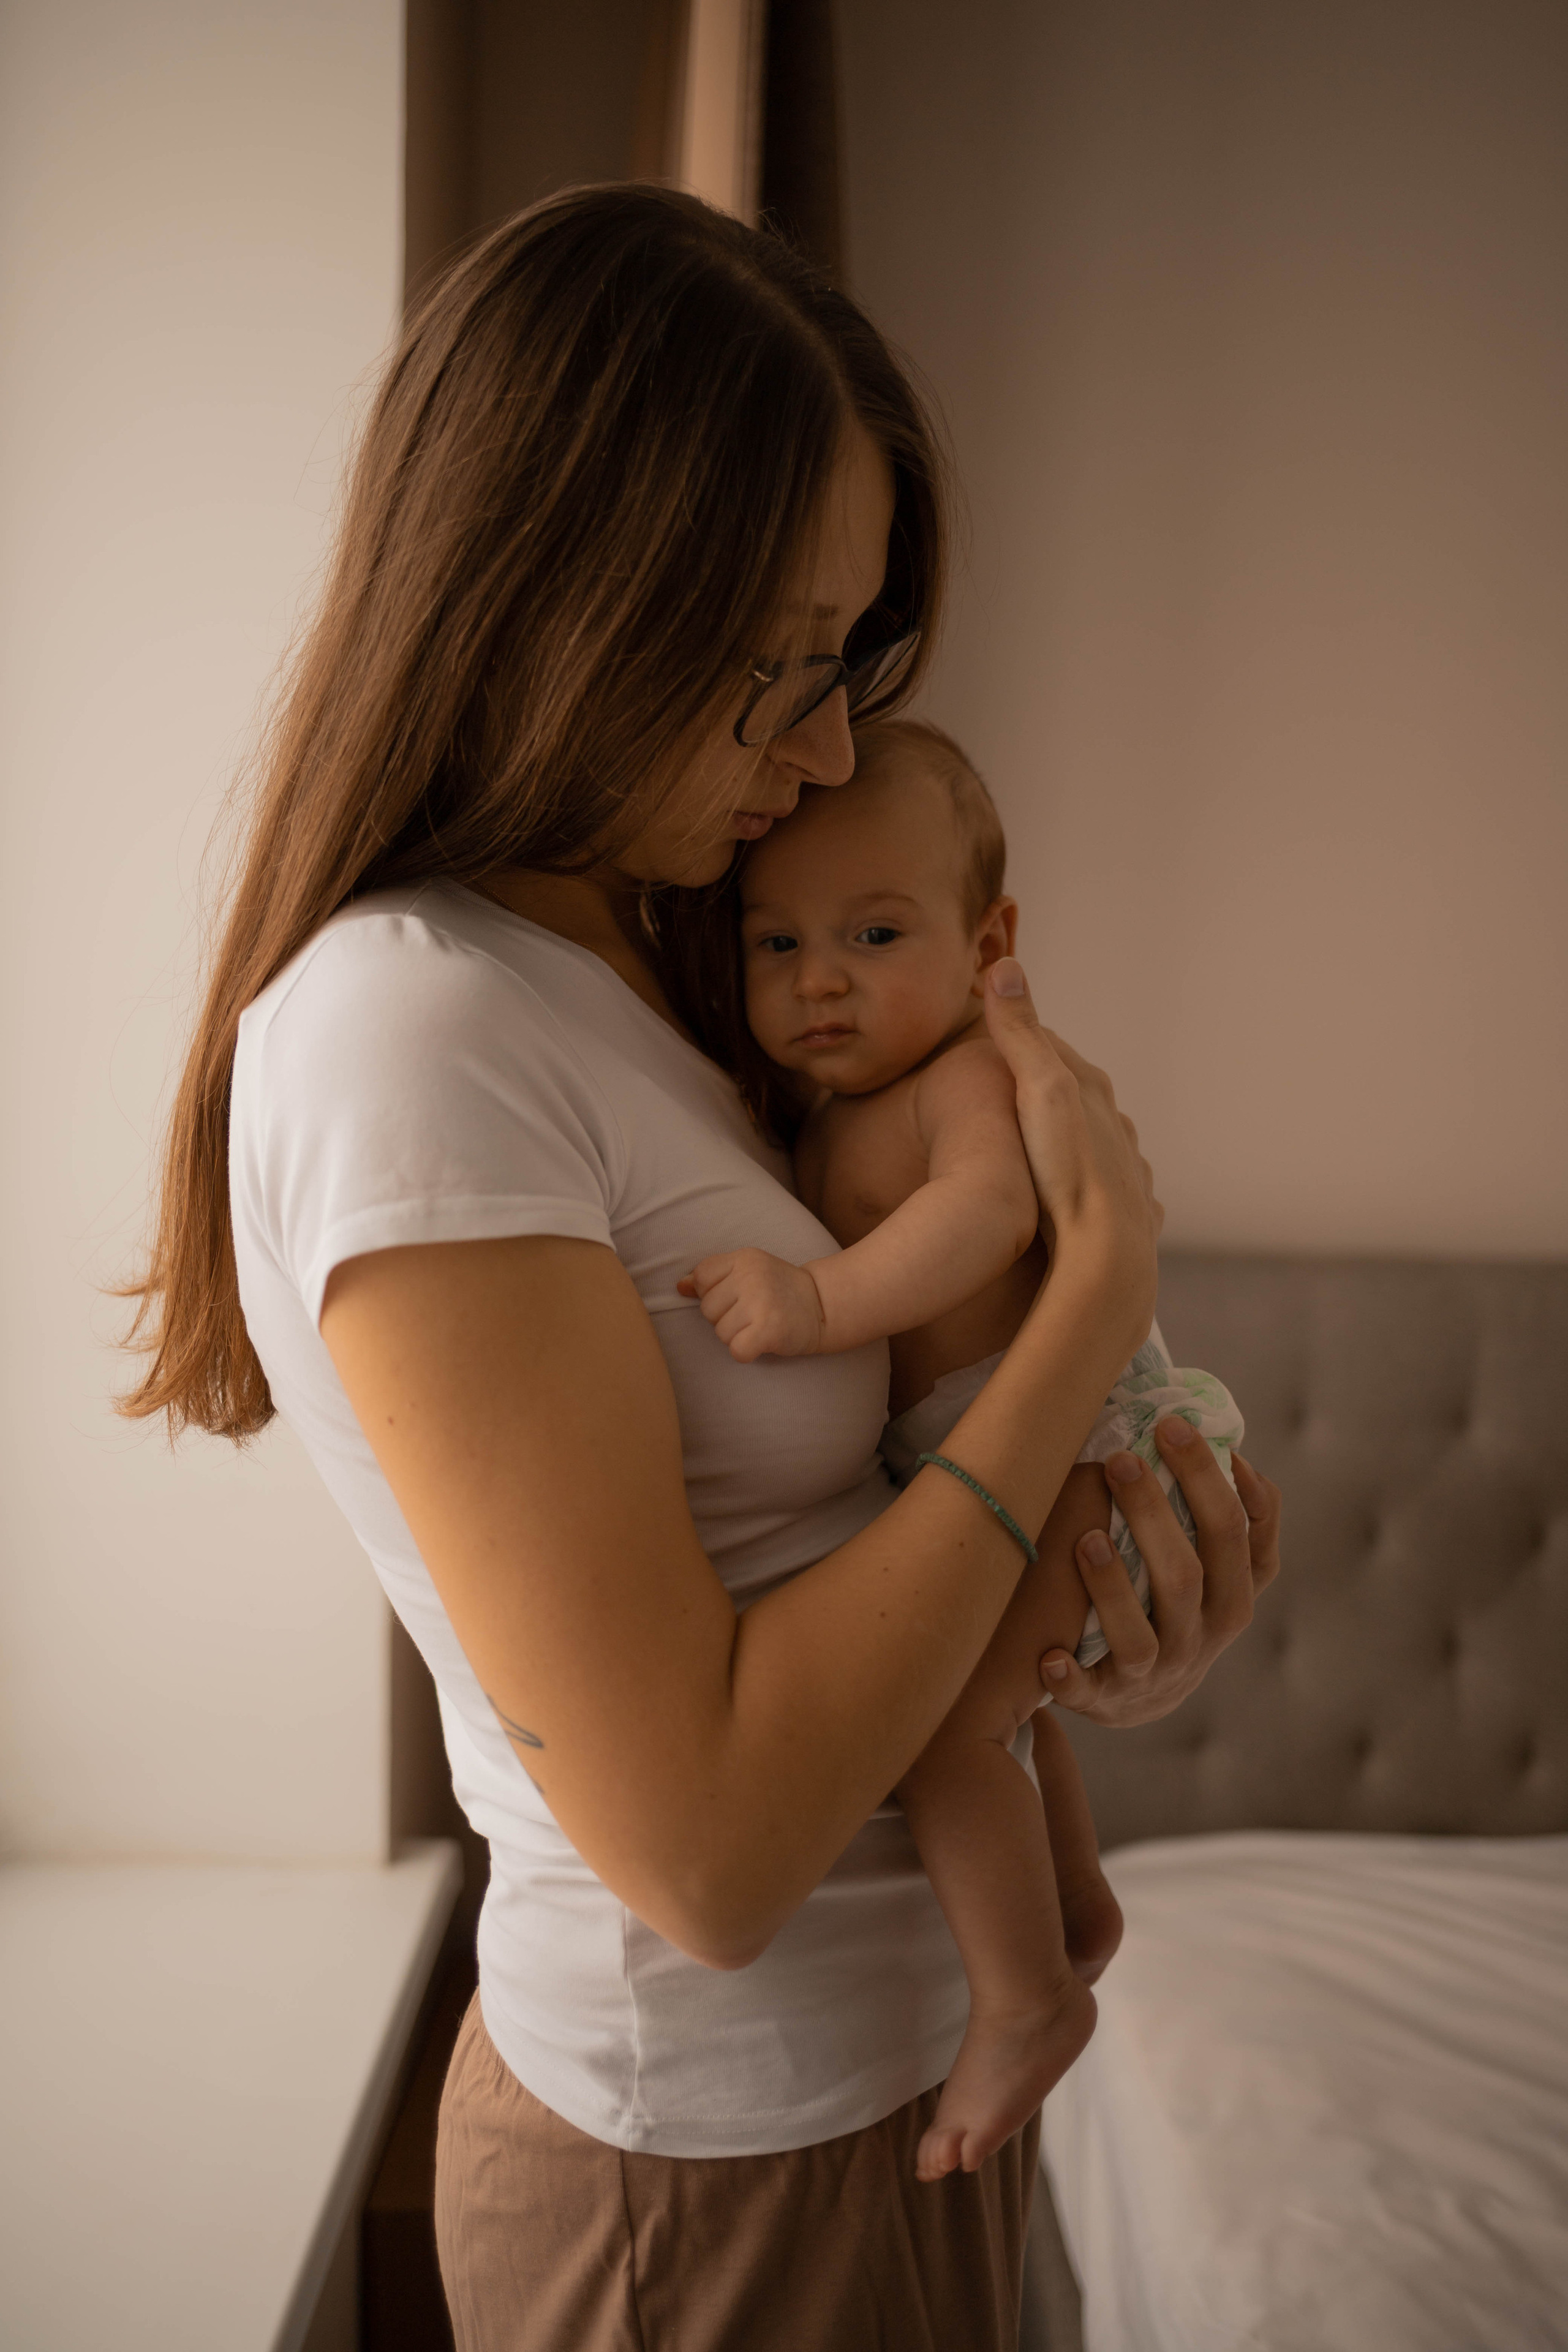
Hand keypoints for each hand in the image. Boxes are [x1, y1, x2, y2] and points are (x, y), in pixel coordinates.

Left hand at [678, 1249, 825, 1361]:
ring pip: (720, 1332)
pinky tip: (762, 1341)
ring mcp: (760, 1303)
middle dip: (725, 1317)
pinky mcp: (768, 1330)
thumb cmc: (780, 1289)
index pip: (701, 1277)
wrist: (823, 1305)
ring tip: (759, 1325)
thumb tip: (679, 1287)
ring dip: (737, 1336)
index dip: (712, 1293)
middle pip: (707, 1309)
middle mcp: (751, 1276)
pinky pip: (736, 1350)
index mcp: (744, 1258)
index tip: (736, 1296)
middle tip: (753, 1313)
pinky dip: (746, 1352)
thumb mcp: (749, 1270)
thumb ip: (713, 1276)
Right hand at [982, 959, 1161, 1354]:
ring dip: (1072, 1143)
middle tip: (1005, 1094)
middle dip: (1045, 1094)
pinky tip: (1082, 1201)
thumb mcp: (1037, 1091)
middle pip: (1075, 1099)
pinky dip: (1095, 1189)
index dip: (1019, 1042)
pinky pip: (1112, 1194)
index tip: (988, 1037)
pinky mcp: (1129, 1217)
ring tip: (1039, 1151)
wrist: (1106, 1257)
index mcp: (1092, 1093)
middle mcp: (1117, 1128)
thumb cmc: (1067, 1172)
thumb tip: (1004, 964)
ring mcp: (1127, 1173)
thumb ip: (1019, 1033)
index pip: (1051, 1052)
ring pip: (1098, 1146)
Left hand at [1036, 1419, 1281, 1725]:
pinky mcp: (1106, 1701)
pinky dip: (1070, 1677)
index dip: (1212, 1481)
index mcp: (1234, 1595)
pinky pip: (1088, 1692)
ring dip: (1112, 1587)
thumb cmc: (1180, 1608)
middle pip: (1186, 1575)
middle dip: (1154, 1514)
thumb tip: (1233, 1451)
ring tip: (1085, 1538)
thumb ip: (1232, 1519)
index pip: (1238, 1534)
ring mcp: (1154, 1673)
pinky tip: (1049, 1656)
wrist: (1144, 1699)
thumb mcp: (1220, 1571)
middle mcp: (1201, 1637)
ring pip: (1139, 1634)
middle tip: (1120, 1459)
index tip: (1173, 1426)